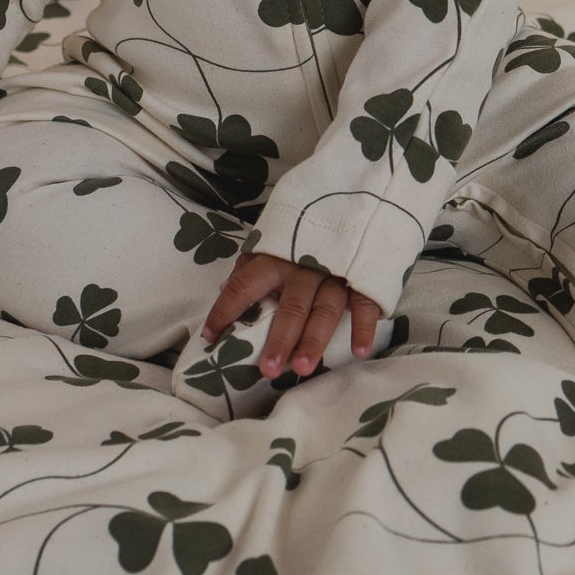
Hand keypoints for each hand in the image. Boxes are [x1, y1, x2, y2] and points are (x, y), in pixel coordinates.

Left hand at [201, 251, 381, 378]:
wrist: (354, 204)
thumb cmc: (303, 234)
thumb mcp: (273, 242)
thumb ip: (250, 266)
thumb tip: (225, 287)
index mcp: (276, 257)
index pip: (245, 284)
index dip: (226, 309)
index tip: (210, 336)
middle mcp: (304, 266)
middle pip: (291, 306)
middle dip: (279, 339)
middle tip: (268, 370)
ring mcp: (336, 271)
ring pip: (324, 309)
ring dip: (314, 339)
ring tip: (303, 368)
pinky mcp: (363, 276)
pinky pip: (364, 302)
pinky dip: (362, 326)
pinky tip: (358, 350)